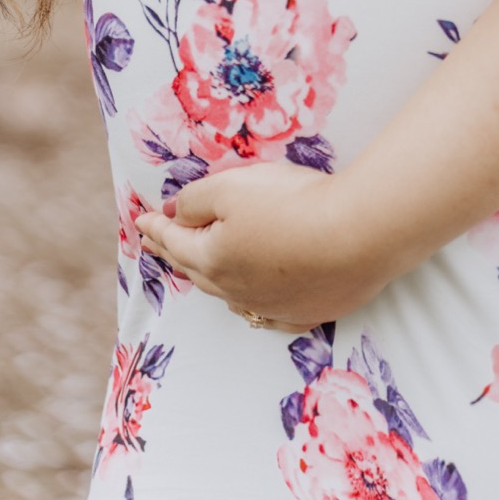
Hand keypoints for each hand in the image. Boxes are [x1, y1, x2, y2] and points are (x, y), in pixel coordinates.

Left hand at [136, 164, 366, 328]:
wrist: (357, 235)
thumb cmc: (292, 204)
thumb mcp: (233, 186)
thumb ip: (197, 200)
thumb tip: (174, 214)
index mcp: (214, 258)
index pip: (176, 241)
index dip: (157, 228)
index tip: (141, 221)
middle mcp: (237, 289)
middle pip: (198, 271)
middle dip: (176, 254)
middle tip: (161, 245)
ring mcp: (273, 306)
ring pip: (230, 295)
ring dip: (211, 279)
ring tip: (201, 269)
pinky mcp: (307, 311)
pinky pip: (268, 313)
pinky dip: (253, 303)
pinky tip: (256, 303)